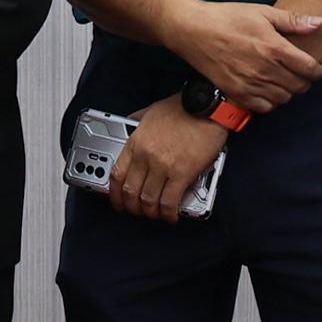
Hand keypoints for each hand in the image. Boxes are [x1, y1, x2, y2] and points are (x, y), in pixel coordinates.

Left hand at [105, 100, 228, 223]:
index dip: (115, 194)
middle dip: (132, 207)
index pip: (117, 175)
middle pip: (131, 192)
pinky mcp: (183, 174)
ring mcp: (163, 166)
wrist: (206, 106)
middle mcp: (146, 156)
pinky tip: (171, 215)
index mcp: (136, 142)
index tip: (118, 201)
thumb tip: (129, 127)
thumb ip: (136, 122)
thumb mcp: (149, 112)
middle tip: (138, 211)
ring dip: (151, 212)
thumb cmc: (183, 107)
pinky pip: (170, 202)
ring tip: (155, 214)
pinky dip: (169, 213)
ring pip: (149, 200)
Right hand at [168, 0, 321, 113]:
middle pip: (300, 87)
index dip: (316, 69)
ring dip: (287, 91)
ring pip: (284, 99)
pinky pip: (264, 108)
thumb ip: (292, 21)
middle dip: (303, 80)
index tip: (311, 66)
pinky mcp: (236, 93)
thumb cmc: (227, 17)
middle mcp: (265, 70)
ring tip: (279, 79)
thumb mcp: (262, 12)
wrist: (192, 30)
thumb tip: (319, 24)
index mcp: (275, 48)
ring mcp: (251, 84)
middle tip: (296, 72)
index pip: (310, 69)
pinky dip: (269, 101)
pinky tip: (264, 88)